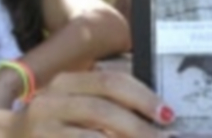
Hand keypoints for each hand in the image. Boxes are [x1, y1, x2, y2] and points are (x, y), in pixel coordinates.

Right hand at [15, 70, 174, 137]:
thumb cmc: (50, 127)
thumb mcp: (73, 107)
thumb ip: (105, 105)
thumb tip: (153, 115)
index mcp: (66, 82)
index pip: (111, 81)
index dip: (143, 96)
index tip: (168, 114)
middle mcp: (52, 99)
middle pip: (105, 105)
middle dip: (139, 125)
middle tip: (165, 137)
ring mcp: (43, 126)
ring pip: (96, 135)